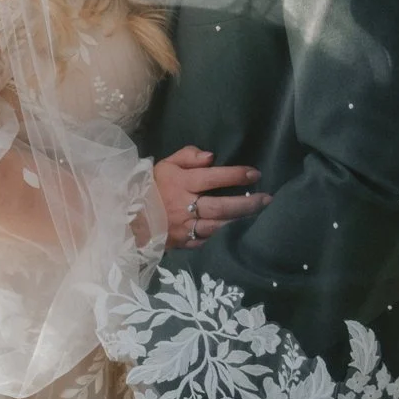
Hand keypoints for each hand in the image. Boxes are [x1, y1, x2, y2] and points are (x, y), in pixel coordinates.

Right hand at [153, 147, 268, 249]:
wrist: (131, 216)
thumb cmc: (153, 186)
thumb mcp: (166, 164)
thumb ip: (188, 156)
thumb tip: (212, 156)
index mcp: (181, 183)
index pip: (212, 178)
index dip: (235, 175)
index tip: (255, 174)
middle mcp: (185, 206)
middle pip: (220, 206)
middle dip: (247, 203)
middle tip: (267, 199)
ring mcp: (185, 227)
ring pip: (218, 226)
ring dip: (240, 222)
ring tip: (261, 217)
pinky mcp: (186, 243)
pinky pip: (210, 241)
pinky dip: (226, 238)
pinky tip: (242, 234)